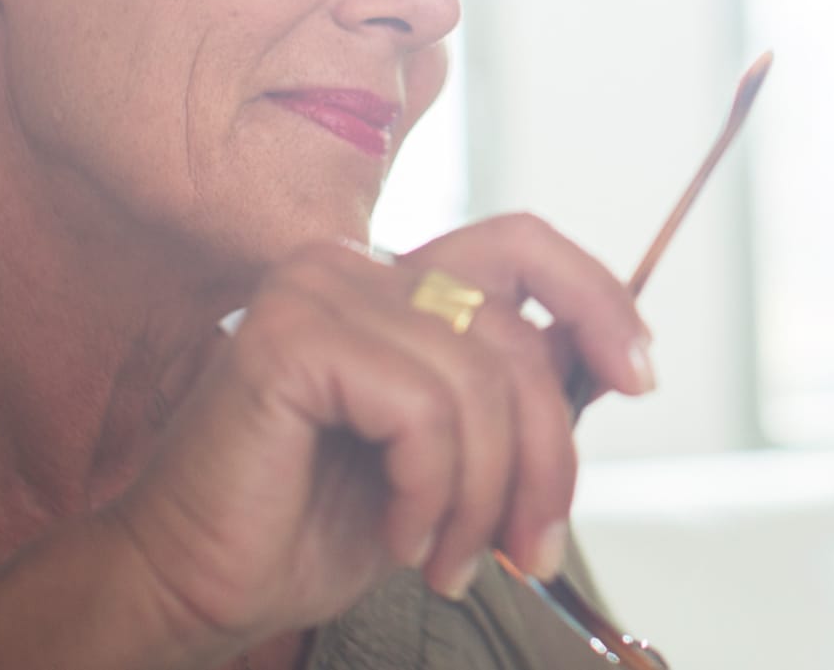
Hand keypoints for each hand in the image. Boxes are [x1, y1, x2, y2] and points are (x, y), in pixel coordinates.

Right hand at [102, 214, 655, 654]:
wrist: (195, 588)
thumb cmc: (309, 529)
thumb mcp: (449, 455)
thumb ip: (509, 394)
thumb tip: (608, 362)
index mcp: (390, 283)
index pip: (523, 245)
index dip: (597, 299)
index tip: (639, 377)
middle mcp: (352, 266)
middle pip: (516, 335)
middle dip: (547, 458)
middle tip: (534, 549)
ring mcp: (316, 290)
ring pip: (479, 383)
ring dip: (485, 495)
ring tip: (449, 559)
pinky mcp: (288, 337)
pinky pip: (422, 409)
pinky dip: (430, 489)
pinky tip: (396, 532)